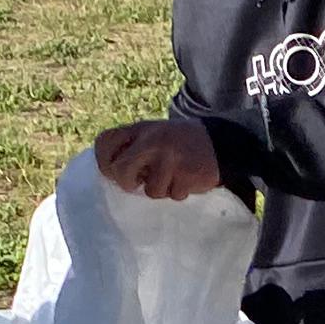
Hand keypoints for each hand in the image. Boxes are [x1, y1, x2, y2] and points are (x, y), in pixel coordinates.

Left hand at [92, 119, 222, 200]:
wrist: (221, 143)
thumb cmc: (181, 144)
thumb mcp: (154, 135)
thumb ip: (134, 148)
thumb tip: (111, 172)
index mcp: (141, 129)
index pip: (105, 142)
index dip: (103, 162)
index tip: (113, 172)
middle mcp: (152, 140)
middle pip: (120, 170)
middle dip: (128, 183)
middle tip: (139, 183)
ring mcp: (169, 157)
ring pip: (150, 190)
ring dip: (162, 189)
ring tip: (174, 176)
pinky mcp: (186, 174)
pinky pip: (173, 194)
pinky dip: (179, 192)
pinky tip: (187, 178)